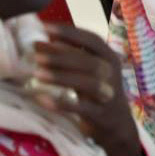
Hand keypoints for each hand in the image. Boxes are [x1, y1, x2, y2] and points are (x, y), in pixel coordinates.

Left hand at [33, 24, 143, 155]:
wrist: (118, 128)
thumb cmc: (98, 93)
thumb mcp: (91, 72)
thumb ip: (73, 57)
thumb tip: (42, 41)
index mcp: (110, 57)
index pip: (91, 40)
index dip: (69, 33)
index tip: (45, 27)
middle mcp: (112, 73)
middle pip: (87, 60)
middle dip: (61, 55)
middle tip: (36, 52)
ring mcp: (109, 95)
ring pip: (86, 82)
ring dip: (61, 76)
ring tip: (37, 73)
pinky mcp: (101, 116)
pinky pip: (81, 109)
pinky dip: (60, 103)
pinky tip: (41, 99)